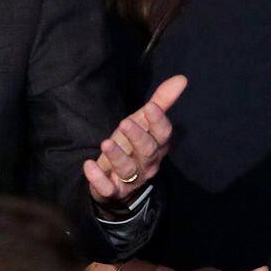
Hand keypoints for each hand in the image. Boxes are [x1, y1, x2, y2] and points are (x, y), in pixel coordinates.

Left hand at [85, 75, 186, 207]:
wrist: (117, 182)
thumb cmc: (132, 146)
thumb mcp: (143, 122)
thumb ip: (161, 101)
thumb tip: (181, 79)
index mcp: (157, 146)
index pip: (163, 134)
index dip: (158, 121)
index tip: (150, 107)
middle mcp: (147, 164)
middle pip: (147, 152)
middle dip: (137, 137)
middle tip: (124, 123)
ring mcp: (131, 180)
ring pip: (127, 170)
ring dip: (117, 157)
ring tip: (106, 143)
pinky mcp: (112, 191)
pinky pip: (107, 188)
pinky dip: (98, 179)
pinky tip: (89, 165)